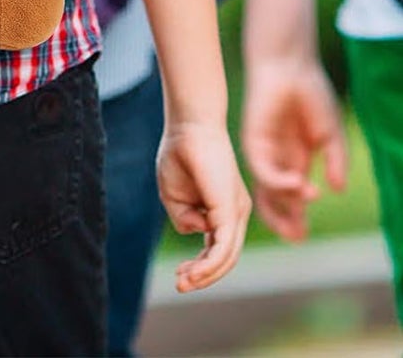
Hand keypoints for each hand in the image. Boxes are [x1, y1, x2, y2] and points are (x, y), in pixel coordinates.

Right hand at [155, 120, 250, 291]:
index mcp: (223, 210)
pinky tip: (194, 273)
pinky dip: (209, 263)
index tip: (179, 275)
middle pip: (224, 258)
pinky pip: (224, 245)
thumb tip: (197, 231)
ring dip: (205, 275)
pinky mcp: (230, 208)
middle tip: (180, 285)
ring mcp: (236, 212)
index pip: (217, 249)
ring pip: (226, 256)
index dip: (199, 267)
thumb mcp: (174, 193)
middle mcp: (235, 213)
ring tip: (183, 282)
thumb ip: (183, 216)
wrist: (189, 124)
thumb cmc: (181, 153)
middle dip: (202, 276)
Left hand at [242, 55, 347, 241]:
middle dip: (282, 221)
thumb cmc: (310, 95)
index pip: (290, 196)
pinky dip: (279, 181)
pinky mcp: (253, 138)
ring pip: (265, 187)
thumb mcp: (329, 134)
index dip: (295, 216)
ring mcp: (263, 150)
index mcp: (294, 159)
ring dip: (285, 202)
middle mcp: (276, 159)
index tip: (303, 234)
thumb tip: (336, 189)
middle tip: (297, 237)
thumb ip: (335, 161)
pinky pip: (261, 167)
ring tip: (305, 205)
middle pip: (272, 199)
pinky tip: (299, 183)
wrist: (290, 66)